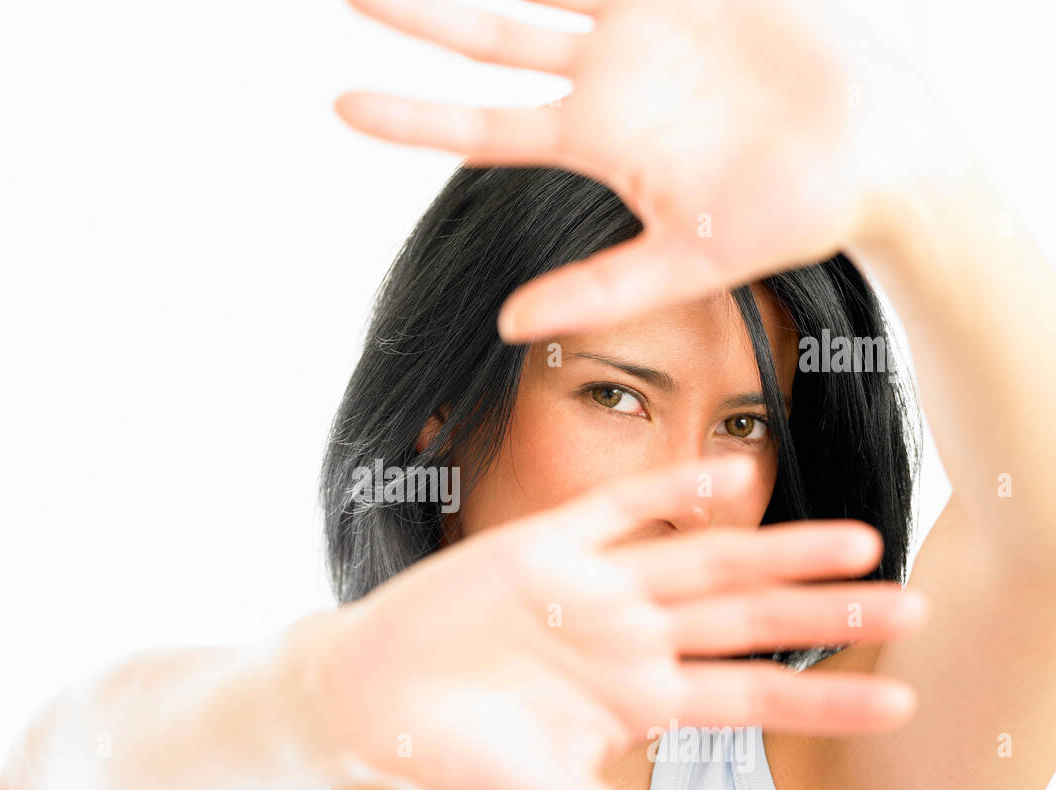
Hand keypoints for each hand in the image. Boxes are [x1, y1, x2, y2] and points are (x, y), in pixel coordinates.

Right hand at [311, 455, 926, 789]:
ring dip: (776, 551)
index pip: (750, 695)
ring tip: (856, 540)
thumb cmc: (448, 760)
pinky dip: (670, 493)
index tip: (900, 702)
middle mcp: (628, 639)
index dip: (824, 698)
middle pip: (746, 619)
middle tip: (910, 604)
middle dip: (828, 613)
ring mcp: (591, 588)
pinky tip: (730, 477)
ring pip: (702, 560)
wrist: (361, 700)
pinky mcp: (543, 545)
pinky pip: (618, 509)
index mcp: (635, 701)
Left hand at [335, 0, 947, 339]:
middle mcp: (606, 77)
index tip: (339, 105)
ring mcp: (648, 25)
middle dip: (420, 13)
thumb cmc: (790, 217)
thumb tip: (505, 327)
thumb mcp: (686, 262)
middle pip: (490, 36)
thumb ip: (596, 290)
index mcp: (594, 140)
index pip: (480, 127)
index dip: (411, 116)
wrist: (880, 154)